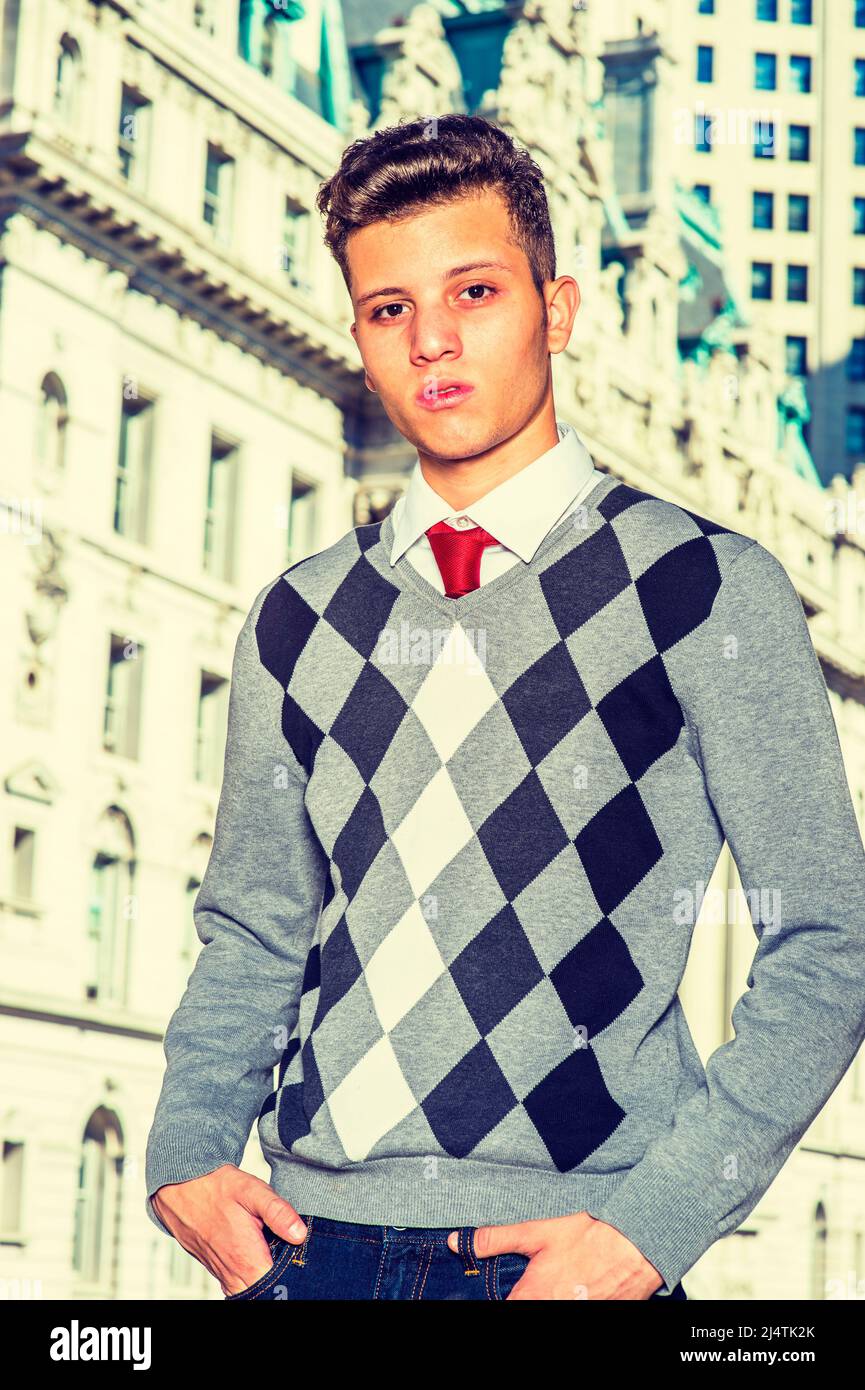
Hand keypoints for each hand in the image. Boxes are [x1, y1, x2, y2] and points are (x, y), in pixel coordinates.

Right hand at [151, 1165, 307, 1296]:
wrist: (180, 1188)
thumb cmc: (216, 1187)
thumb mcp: (251, 1190)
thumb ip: (277, 1212)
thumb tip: (300, 1234)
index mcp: (245, 1260)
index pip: (278, 1286)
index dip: (292, 1273)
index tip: (296, 1253)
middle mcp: (233, 1275)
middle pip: (266, 1289)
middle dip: (279, 1274)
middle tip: (283, 1245)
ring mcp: (224, 1276)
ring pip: (252, 1288)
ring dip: (264, 1273)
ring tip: (271, 1247)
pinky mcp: (218, 1272)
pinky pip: (239, 1283)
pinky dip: (251, 1273)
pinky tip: (257, 1251)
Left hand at [449, 1211, 664, 1299]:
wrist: (636, 1244)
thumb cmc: (589, 1236)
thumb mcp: (538, 1231)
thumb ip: (496, 1239)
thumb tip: (458, 1242)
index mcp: (533, 1297)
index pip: (503, 1309)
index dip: (499, 1299)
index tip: (505, 1290)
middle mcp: (552, 1311)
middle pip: (526, 1309)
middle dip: (525, 1296)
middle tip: (537, 1281)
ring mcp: (576, 1316)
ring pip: (549, 1311)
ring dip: (549, 1297)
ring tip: (559, 1281)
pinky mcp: (598, 1316)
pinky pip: (575, 1311)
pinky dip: (571, 1299)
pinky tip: (575, 1287)